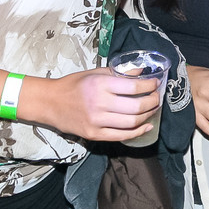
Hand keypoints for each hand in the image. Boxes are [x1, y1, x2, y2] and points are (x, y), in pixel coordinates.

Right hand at [25, 67, 160, 142]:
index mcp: (100, 84)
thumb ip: (119, 73)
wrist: (50, 102)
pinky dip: (137, 132)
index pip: (134, 87)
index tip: (156, 84)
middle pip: (136, 107)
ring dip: (148, 116)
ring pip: (132, 123)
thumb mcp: (96, 73)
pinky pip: (121, 136)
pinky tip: (147, 125)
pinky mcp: (94, 135)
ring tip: (154, 109)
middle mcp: (99, 103)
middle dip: (153, 102)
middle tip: (158, 97)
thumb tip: (142, 73)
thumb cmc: (74, 84)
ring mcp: (97, 121)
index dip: (149, 86)